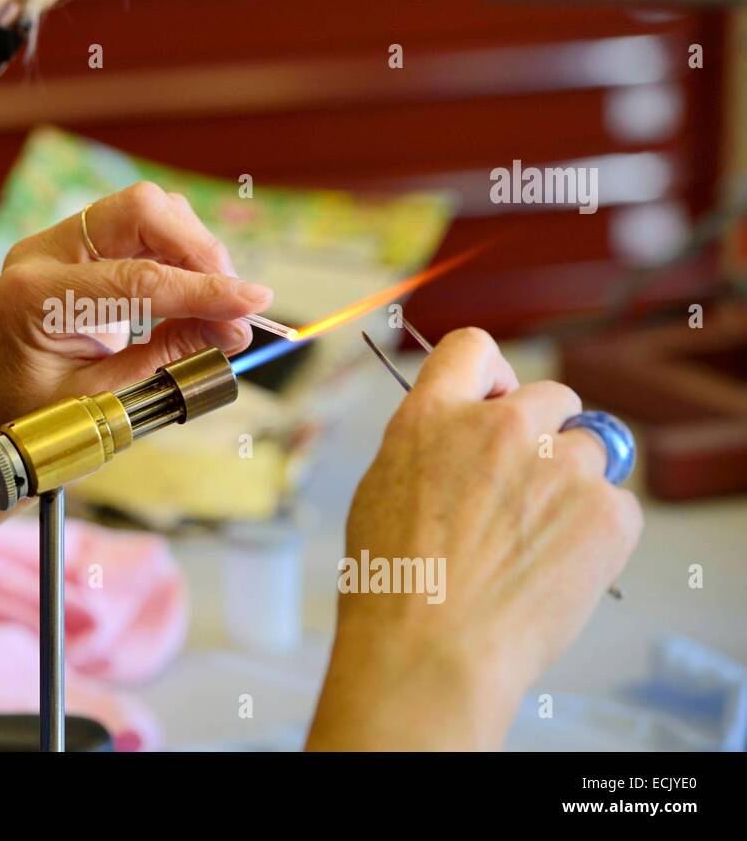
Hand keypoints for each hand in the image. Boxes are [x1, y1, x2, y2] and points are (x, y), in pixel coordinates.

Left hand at [0, 181, 271, 435]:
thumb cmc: (37, 423)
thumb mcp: (107, 399)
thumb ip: (169, 356)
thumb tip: (236, 327)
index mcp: (35, 298)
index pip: (138, 279)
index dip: (203, 289)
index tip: (253, 302)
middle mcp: (41, 256)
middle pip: (140, 210)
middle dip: (198, 249)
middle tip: (234, 300)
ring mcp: (56, 245)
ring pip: (144, 211)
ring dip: (191, 248)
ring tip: (215, 301)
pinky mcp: (75, 249)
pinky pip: (138, 228)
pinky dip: (177, 254)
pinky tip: (193, 292)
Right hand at [307, 327, 642, 749]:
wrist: (432, 651)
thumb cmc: (393, 586)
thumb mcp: (382, 489)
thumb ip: (430, 446)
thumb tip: (464, 439)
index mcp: (433, 416)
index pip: (474, 348)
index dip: (491, 374)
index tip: (495, 404)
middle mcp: (501, 427)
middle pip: (553, 396)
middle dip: (545, 435)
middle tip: (522, 491)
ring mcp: (560, 466)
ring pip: (590, 450)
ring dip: (572, 484)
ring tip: (533, 543)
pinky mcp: (607, 513)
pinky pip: (617, 504)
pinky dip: (596, 532)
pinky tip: (556, 567)